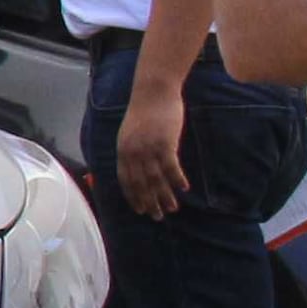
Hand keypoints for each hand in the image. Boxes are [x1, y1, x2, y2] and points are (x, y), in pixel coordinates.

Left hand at [118, 83, 192, 219]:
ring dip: (164, 196)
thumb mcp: (131, 132)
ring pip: (156, 178)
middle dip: (149, 202)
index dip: (133, 196)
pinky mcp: (164, 143)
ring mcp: (148, 148)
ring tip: (173, 208)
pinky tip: (183, 189)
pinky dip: (177, 179)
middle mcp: (133, 153)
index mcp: (122, 150)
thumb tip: (139, 165)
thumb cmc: (145, 111)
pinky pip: (170, 167)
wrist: (153, 91)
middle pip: (141, 183)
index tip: (141, 209)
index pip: (125, 180)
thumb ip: (132, 149)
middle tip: (157, 216)